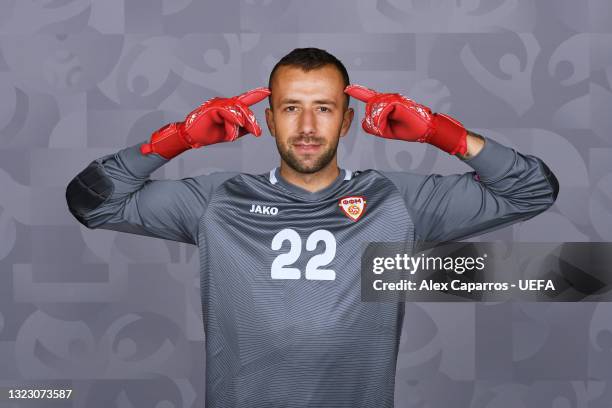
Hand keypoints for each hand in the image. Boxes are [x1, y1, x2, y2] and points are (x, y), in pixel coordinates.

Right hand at [141, 87, 270, 158]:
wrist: (193, 137)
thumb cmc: (209, 133)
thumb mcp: (230, 133)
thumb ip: (242, 129)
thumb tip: (253, 129)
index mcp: (229, 108)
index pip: (245, 99)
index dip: (256, 94)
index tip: (267, 91)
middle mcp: (225, 103)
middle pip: (244, 108)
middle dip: (251, 121)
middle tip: (257, 132)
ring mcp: (218, 103)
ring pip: (237, 109)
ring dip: (243, 122)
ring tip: (246, 132)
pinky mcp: (212, 108)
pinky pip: (227, 112)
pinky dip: (232, 120)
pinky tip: (235, 127)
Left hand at [345, 84, 466, 155]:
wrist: (423, 130)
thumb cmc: (408, 129)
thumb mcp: (385, 130)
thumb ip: (373, 126)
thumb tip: (364, 122)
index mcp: (386, 104)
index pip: (369, 96)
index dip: (358, 91)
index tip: (347, 88)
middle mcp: (388, 98)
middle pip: (369, 107)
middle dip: (373, 121)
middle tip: (383, 128)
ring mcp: (392, 98)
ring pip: (374, 109)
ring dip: (378, 122)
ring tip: (387, 127)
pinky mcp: (396, 101)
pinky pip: (381, 110)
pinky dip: (381, 120)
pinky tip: (385, 125)